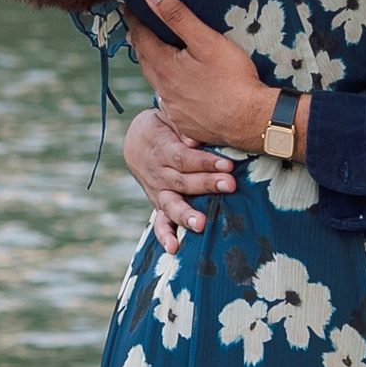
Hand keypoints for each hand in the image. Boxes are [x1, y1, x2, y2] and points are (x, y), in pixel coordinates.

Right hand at [124, 100, 235, 244]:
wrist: (136, 141)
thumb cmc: (163, 126)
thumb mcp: (168, 117)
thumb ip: (182, 127)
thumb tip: (195, 140)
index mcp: (162, 149)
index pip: (184, 158)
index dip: (204, 162)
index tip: (227, 165)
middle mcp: (158, 173)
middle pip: (182, 181)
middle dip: (207, 184)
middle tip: (229, 185)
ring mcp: (157, 191)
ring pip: (171, 204)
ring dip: (186, 215)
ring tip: (202, 224)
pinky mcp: (158, 204)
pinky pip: (159, 222)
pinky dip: (165, 236)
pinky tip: (174, 248)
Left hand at [129, 0, 281, 152]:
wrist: (251, 120)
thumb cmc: (234, 79)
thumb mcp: (207, 40)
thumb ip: (177, 16)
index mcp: (165, 67)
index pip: (141, 37)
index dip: (134, 21)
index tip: (128, 9)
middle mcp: (163, 90)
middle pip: (144, 61)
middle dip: (140, 43)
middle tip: (137, 30)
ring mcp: (173, 109)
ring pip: (156, 83)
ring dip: (153, 67)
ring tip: (156, 56)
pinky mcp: (185, 124)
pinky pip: (170, 103)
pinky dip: (168, 90)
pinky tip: (178, 88)